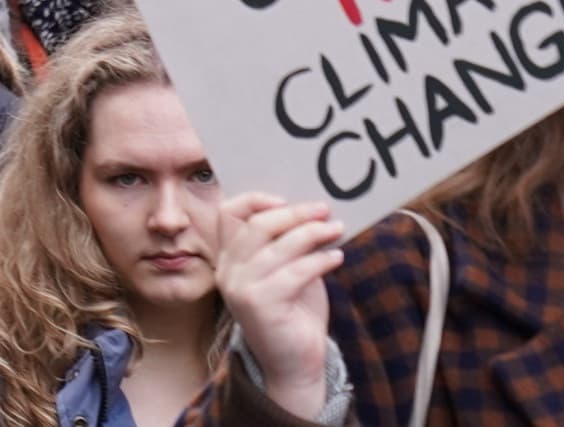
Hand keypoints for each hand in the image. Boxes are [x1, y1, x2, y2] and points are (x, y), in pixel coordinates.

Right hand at [215, 192, 343, 417]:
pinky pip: (294, 272)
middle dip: (294, 213)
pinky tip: (336, 258)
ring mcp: (240, 289)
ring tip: (336, 229)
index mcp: (228, 259)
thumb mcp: (286, 271)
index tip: (286, 199)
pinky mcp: (261, 305)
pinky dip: (319, 260)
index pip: (227, 213)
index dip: (254, 199)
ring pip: (277, 246)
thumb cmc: (293, 314)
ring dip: (312, 233)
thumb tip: (312, 212)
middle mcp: (227, 271)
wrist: (294, 365)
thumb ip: (287, 245)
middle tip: (323, 211)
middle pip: (256, 225)